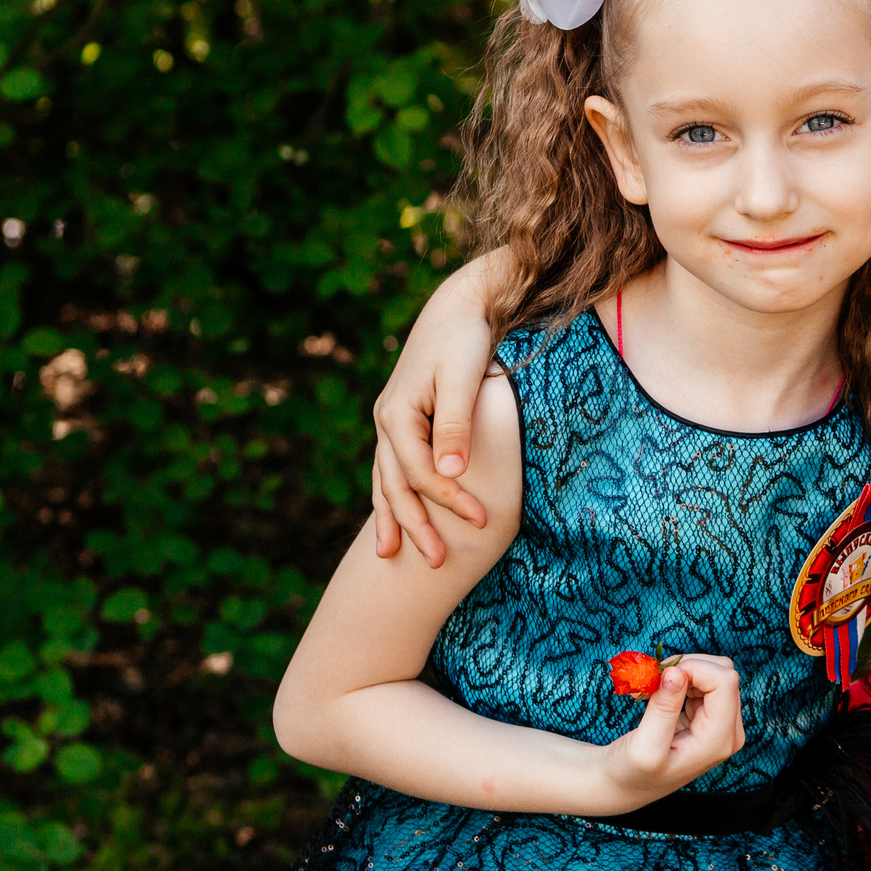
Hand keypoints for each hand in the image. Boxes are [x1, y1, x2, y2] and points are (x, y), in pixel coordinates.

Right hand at [370, 259, 501, 567]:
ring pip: (387, 481)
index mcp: (398, 414)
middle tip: (438, 563)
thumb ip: (454, 425)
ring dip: (393, 519)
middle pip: (398, 486)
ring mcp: (391, 424)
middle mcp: (387, 422)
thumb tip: (450, 475)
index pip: (422, 473)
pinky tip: (392, 518)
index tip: (483, 521)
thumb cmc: (464, 339)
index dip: (451, 501)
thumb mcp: (461, 378)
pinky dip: (392, 497)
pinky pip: (393, 470)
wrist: (457, 306)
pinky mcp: (404, 422)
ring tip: (390, 556)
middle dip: (416, 526)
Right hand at [592, 654, 745, 812]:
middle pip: (723, 673)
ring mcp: (722, 722)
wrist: (626, 785)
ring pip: (715, 672)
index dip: (693, 668)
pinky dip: (680, 678)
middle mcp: (729, 731)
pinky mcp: (710, 715)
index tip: (661, 676)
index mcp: (719, 740)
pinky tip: (659, 694)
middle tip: (654, 679)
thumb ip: (663, 708)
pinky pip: (705, 680)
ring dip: (682, 672)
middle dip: (687, 667)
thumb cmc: (631, 772)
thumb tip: (676, 671)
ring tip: (653, 689)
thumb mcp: (643, 746)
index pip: (725, 681)